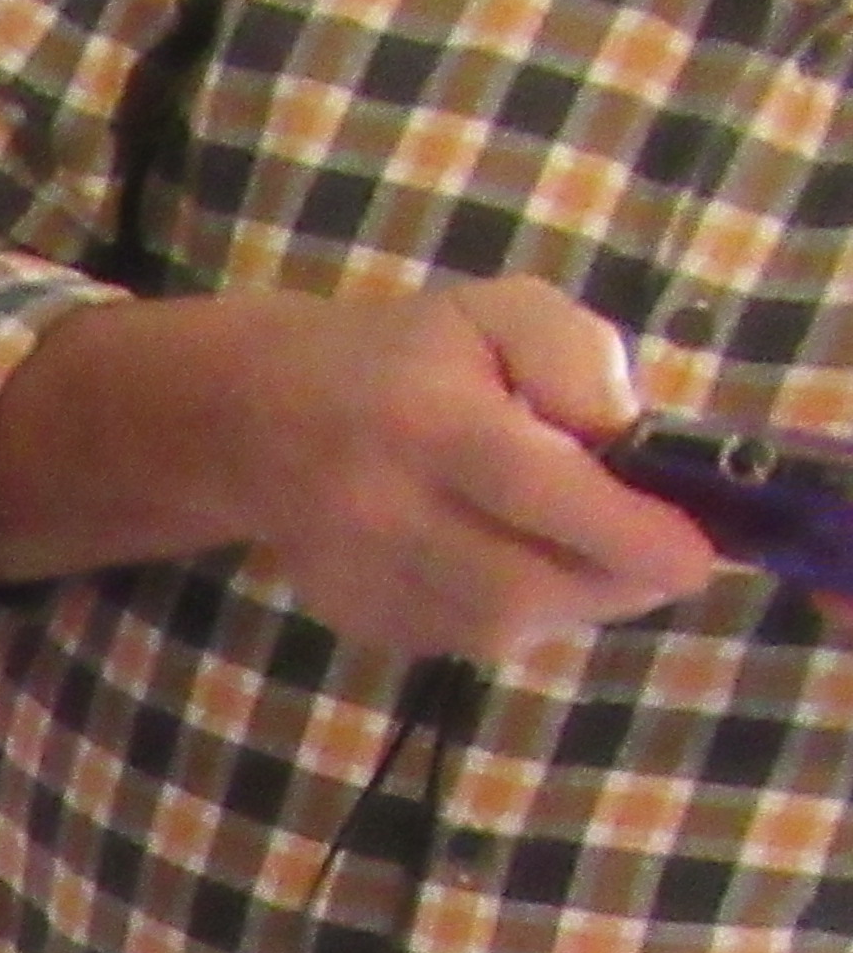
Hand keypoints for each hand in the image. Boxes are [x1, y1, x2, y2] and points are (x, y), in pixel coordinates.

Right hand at [229, 280, 724, 655]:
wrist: (253, 418)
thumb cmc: (402, 356)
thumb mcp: (501, 312)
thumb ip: (578, 357)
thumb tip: (622, 441)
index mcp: (427, 422)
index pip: (534, 490)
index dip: (625, 532)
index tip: (698, 556)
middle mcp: (383, 511)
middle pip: (518, 587)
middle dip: (614, 585)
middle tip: (661, 562)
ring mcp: (359, 577)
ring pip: (494, 629)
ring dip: (568, 602)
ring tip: (584, 554)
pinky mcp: (353, 618)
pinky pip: (459, 640)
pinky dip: (511, 616)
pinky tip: (508, 565)